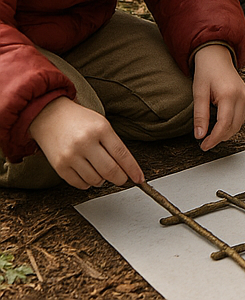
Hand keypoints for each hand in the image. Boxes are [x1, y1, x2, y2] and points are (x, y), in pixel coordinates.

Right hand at [28, 96, 142, 189]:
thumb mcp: (101, 124)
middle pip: (110, 170)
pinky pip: (79, 184)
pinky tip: (89, 176)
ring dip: (103, 181)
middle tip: (122, 179)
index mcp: (101, 129)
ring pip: (95, 179)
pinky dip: (88, 184)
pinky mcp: (59, 166)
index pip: (122, 154)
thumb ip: (113, 143)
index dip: (132, 169)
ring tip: (102, 173)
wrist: (50, 116)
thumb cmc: (80, 120)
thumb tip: (124, 167)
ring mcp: (71, 155)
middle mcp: (86, 142)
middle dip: (120, 178)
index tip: (139, 179)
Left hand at [192, 44, 244, 151]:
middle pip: (234, 127)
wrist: (216, 56)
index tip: (204, 145)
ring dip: (226, 132)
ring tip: (211, 134)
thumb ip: (200, 115)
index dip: (214, 138)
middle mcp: (241, 96)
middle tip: (205, 142)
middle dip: (220, 138)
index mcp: (228, 94)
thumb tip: (199, 135)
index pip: (224, 124)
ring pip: (239, 124)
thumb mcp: (199, 93)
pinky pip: (241, 116)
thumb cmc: (206, 71)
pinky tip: (220, 125)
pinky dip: (231, 124)